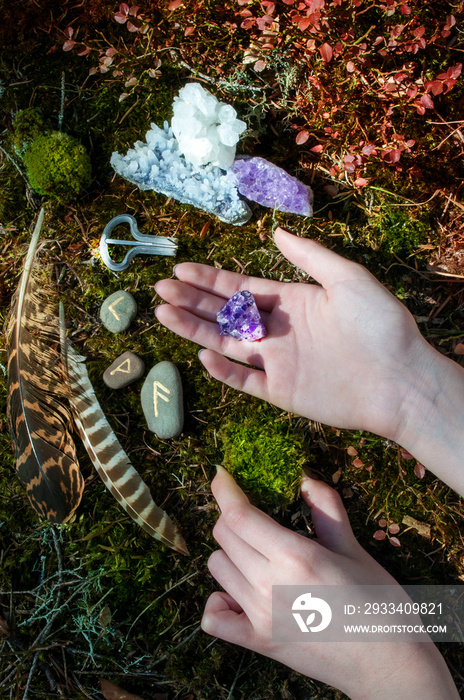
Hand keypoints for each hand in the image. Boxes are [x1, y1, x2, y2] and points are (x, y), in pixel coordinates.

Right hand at [155, 227, 430, 441]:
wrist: (401, 380)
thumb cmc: (380, 325)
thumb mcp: (348, 279)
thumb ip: (310, 256)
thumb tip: (276, 230)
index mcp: (290, 301)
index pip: (240, 288)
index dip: (210, 279)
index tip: (181, 270)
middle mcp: (278, 330)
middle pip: (225, 314)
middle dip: (193, 301)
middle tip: (160, 289)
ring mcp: (278, 362)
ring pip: (226, 344)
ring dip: (195, 329)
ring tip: (163, 315)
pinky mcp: (281, 392)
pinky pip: (244, 381)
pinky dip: (223, 371)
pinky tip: (202, 353)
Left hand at [201, 466, 458, 699]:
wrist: (391, 667)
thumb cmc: (380, 604)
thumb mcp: (356, 551)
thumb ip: (326, 510)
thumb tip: (305, 478)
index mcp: (295, 556)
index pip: (238, 515)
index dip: (225, 490)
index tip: (221, 475)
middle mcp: (269, 585)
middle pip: (224, 536)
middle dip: (233, 517)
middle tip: (256, 517)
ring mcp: (260, 618)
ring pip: (218, 568)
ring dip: (231, 554)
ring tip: (258, 555)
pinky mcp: (259, 644)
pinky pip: (214, 619)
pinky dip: (220, 602)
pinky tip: (239, 594)